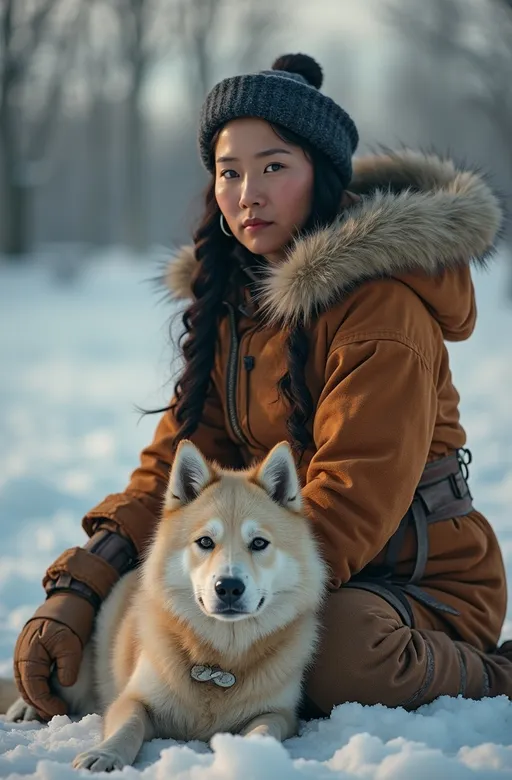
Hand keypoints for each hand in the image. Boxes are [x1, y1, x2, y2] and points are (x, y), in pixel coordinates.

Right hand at [13, 592, 94, 720]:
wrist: (67, 600)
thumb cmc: (70, 620)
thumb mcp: (71, 643)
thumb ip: (67, 666)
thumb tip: (64, 685)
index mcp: (29, 656)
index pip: (34, 689)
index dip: (47, 704)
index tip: (62, 710)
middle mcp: (21, 658)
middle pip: (27, 690)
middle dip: (41, 705)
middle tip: (58, 714)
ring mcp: (23, 655)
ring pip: (26, 685)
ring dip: (38, 698)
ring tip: (53, 708)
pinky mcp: (29, 654)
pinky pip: (29, 676)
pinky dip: (37, 687)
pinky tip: (48, 695)